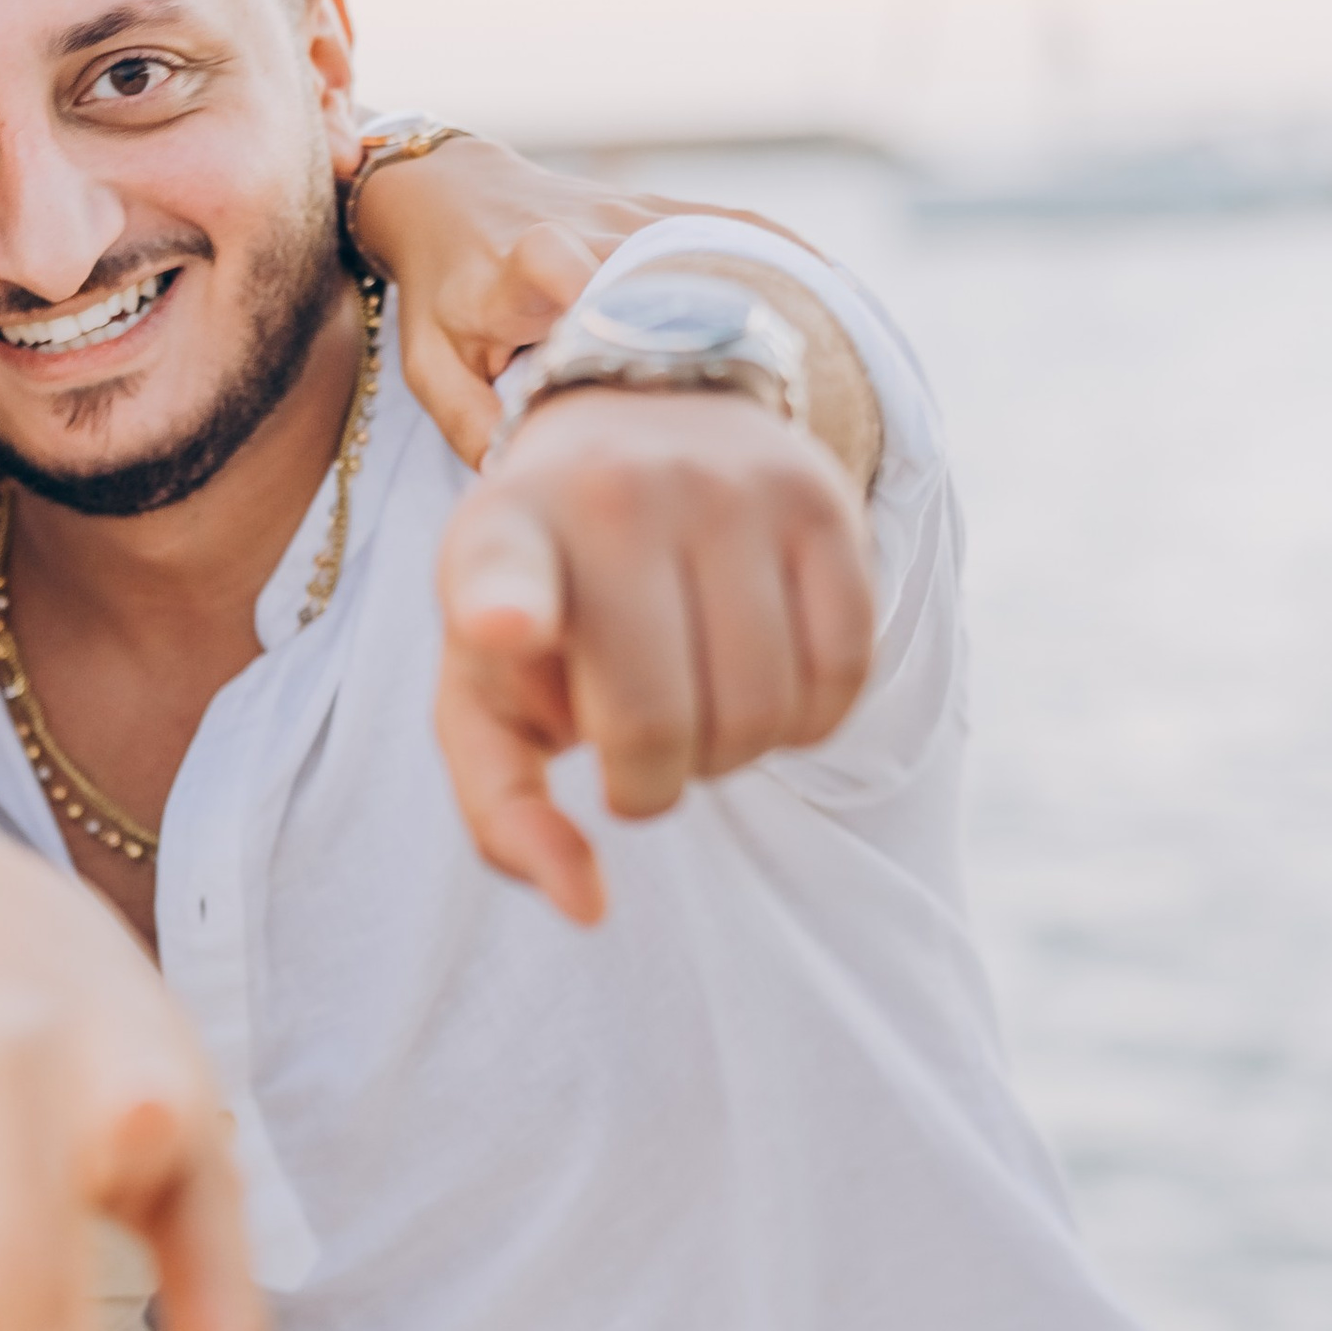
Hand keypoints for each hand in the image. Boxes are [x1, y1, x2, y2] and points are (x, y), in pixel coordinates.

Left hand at [352, 133, 811, 470]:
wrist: (451, 193)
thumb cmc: (442, 295)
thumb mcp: (434, 366)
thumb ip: (475, 426)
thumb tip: (541, 491)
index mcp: (524, 263)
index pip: (558, 264)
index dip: (599, 295)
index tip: (641, 348)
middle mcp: (592, 228)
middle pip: (667, 276)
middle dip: (718, 335)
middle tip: (777, 413)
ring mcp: (641, 214)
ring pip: (719, 256)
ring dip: (773, 308)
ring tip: (836, 377)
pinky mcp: (671, 209)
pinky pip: (742, 233)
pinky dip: (790, 269)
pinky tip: (843, 315)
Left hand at [435, 391, 876, 922]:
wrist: (643, 421)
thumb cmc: (548, 603)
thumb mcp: (487, 693)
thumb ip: (505, 811)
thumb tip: (587, 908)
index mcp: (502, 538)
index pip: (501, 572)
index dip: (504, 607)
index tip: (501, 626)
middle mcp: (615, 498)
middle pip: (659, 726)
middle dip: (651, 784)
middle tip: (636, 748)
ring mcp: (729, 491)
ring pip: (763, 714)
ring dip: (733, 755)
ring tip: (697, 705)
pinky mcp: (823, 503)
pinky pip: (844, 677)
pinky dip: (807, 722)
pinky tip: (763, 688)